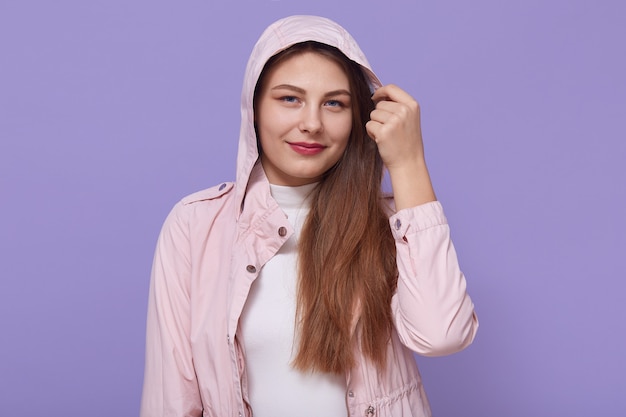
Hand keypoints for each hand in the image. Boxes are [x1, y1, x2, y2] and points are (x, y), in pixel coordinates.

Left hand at [366, 84, 435, 208]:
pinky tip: (381, 141)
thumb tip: (377, 96)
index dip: (380, 91)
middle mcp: (404, 111)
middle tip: (389, 129)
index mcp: (412, 105)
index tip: (375, 97)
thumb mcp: (409, 119)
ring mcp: (394, 121)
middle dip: (379, 116)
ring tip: (386, 135)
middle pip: (379, 104)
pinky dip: (372, 133)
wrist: (408, 163)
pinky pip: (369, 125)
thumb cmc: (406, 142)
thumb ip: (397, 106)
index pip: (391, 88)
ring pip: (373, 115)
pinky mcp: (383, 132)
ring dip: (375, 125)